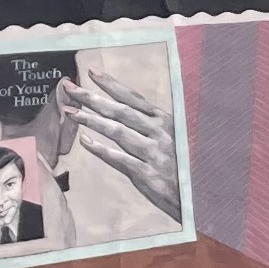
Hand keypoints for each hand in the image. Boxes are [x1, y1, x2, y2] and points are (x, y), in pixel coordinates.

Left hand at [58, 65, 185, 221]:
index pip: (133, 98)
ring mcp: (153, 153)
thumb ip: (151, 125)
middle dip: (92, 98)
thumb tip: (121, 110)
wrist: (198, 195)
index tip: (91, 72)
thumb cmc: (183, 165)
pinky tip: (84, 141)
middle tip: (70, 88)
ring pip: (117, 131)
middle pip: (120, 111)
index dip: (111, 85)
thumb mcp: (173, 138)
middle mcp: (159, 132)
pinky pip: (119, 159)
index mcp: (165, 120)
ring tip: (70, 112)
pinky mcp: (148, 174)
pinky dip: (101, 149)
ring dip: (92, 120)